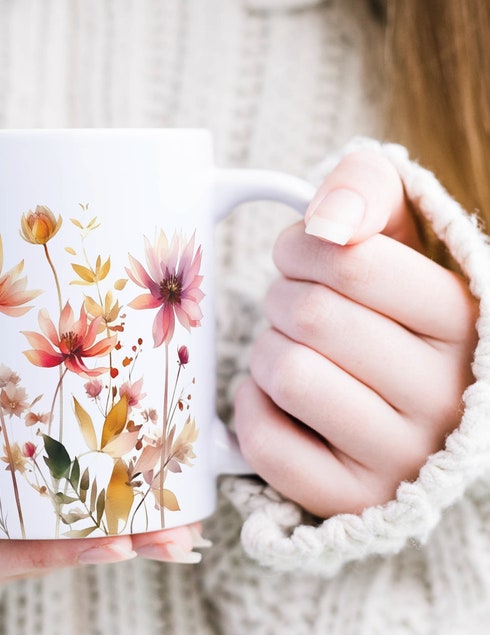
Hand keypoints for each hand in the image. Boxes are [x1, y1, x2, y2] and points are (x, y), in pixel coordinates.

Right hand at [0, 395, 205, 605]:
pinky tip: (112, 468)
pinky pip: (16, 481)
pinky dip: (65, 481)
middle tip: (172, 531)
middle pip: (22, 545)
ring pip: (27, 517)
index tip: (115, 540)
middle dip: (97, 540)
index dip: (48, 554)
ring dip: (96, 514)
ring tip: (168, 506)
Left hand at [234, 149, 478, 517]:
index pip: (351, 261)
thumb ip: (367, 188)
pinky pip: (265, 440)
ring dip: (265, 351)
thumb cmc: (381, 306)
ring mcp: (401, 457)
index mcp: (465, 322)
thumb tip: (326, 221)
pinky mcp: (349, 497)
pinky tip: (276, 399)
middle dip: (279, 298)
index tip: (299, 257)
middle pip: (311, 316)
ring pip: (287, 374)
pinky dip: (251, 407)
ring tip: (291, 351)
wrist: (391, 397)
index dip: (299, 249)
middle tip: (291, 307)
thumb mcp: (393, 232)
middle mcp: (446, 396)